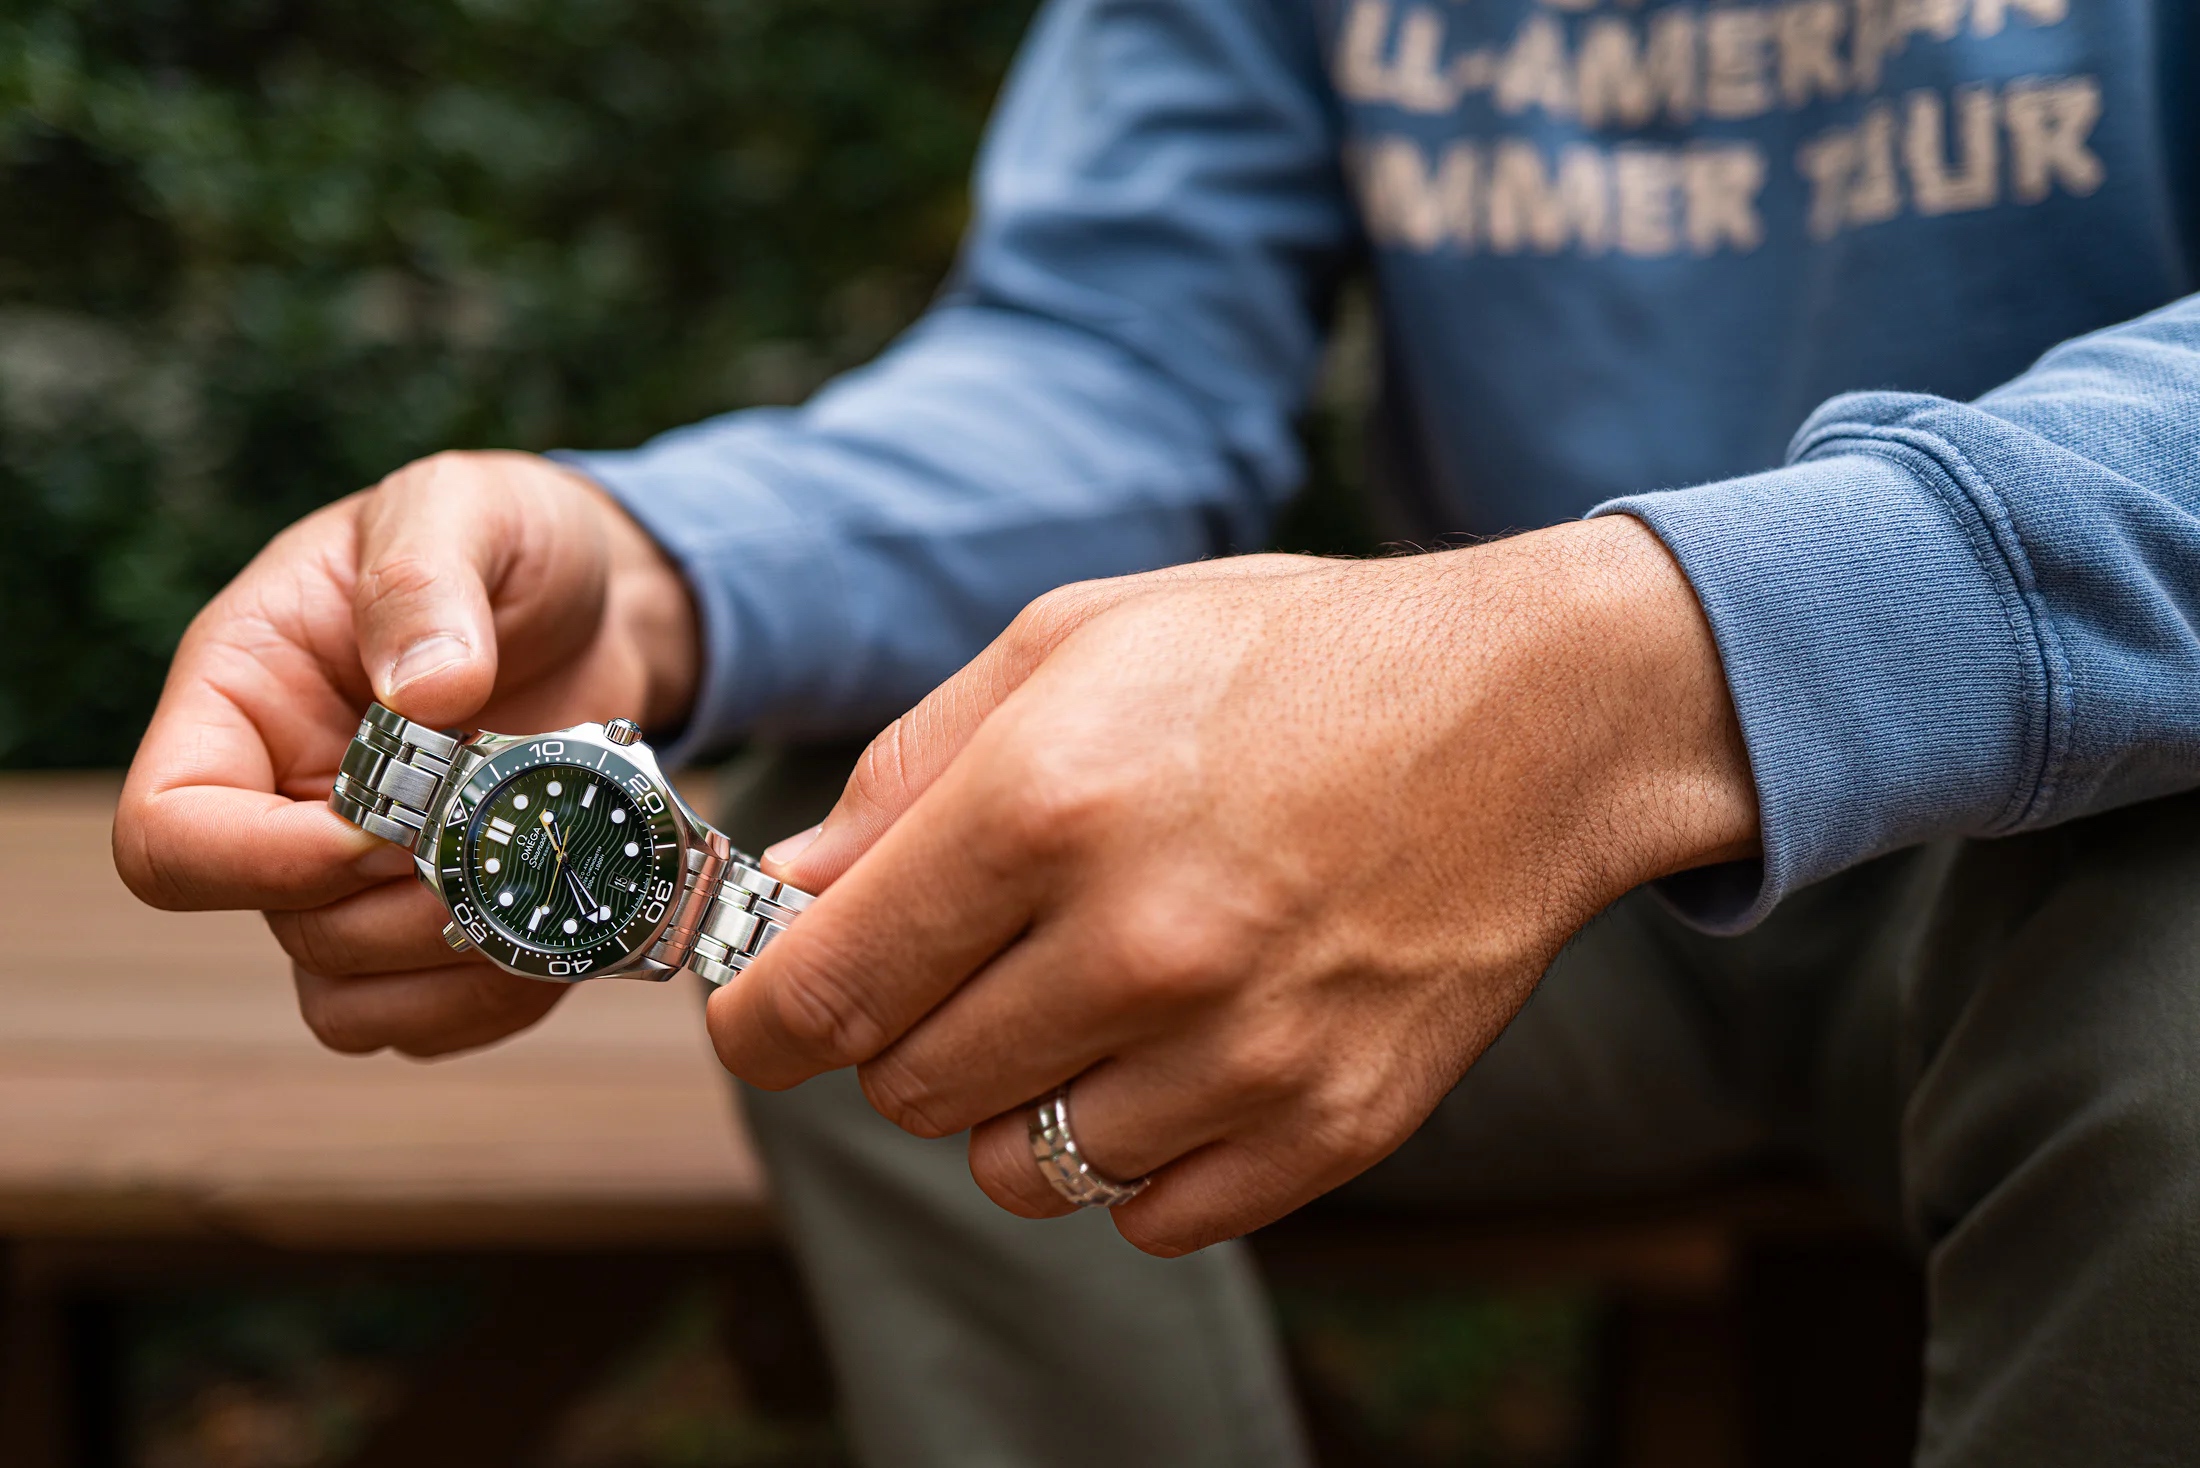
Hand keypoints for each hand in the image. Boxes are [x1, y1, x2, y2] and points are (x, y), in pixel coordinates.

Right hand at [113, 451, 698, 1056]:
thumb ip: (427, 582)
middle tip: (507, 836)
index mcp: (242, 705)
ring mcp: (360, 876)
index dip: (263, 863)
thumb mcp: (463, 510)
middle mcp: (283, 806)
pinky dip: (504, 994)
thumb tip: (426, 694)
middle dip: (405, 906)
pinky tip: (568, 923)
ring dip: (457, 968)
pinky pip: (437, 1016)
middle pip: (289, 929)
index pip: (169, 838)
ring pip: (353, 1000)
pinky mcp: (437, 920)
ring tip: (545, 883)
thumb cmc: (506, 538)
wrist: (597, 597)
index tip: (385, 827)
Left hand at [714, 517, 1757, 1254]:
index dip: (761, 1020)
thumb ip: (909, 771)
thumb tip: (792, 895)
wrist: (1534, 717)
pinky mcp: (1330, 1127)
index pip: (821, 994)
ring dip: (1020, 1101)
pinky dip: (1137, 1152)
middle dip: (906, 1035)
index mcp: (1049, 802)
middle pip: (908, 1090)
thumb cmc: (1288, 659)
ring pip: (1022, 1172)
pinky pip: (1149, 1217)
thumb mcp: (1078, 642)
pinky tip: (1181, 1051)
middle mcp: (1142, 943)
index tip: (767, 1015)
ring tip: (1092, 1001)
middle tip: (975, 960)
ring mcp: (1244, 1052)